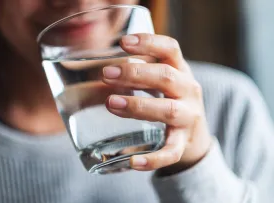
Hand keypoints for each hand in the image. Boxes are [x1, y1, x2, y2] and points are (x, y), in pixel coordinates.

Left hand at [102, 34, 211, 174]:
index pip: (170, 49)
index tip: (124, 42)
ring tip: (112, 103)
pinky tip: (133, 162)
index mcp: (181, 71)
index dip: (149, 43)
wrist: (195, 137)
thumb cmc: (169, 101)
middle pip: (167, 77)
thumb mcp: (161, 81)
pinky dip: (153, 159)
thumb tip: (107, 66)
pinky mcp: (183, 144)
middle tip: (107, 74)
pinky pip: (170, 152)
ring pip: (168, 110)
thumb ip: (139, 72)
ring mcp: (189, 118)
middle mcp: (189, 91)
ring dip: (139, 106)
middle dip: (136, 74)